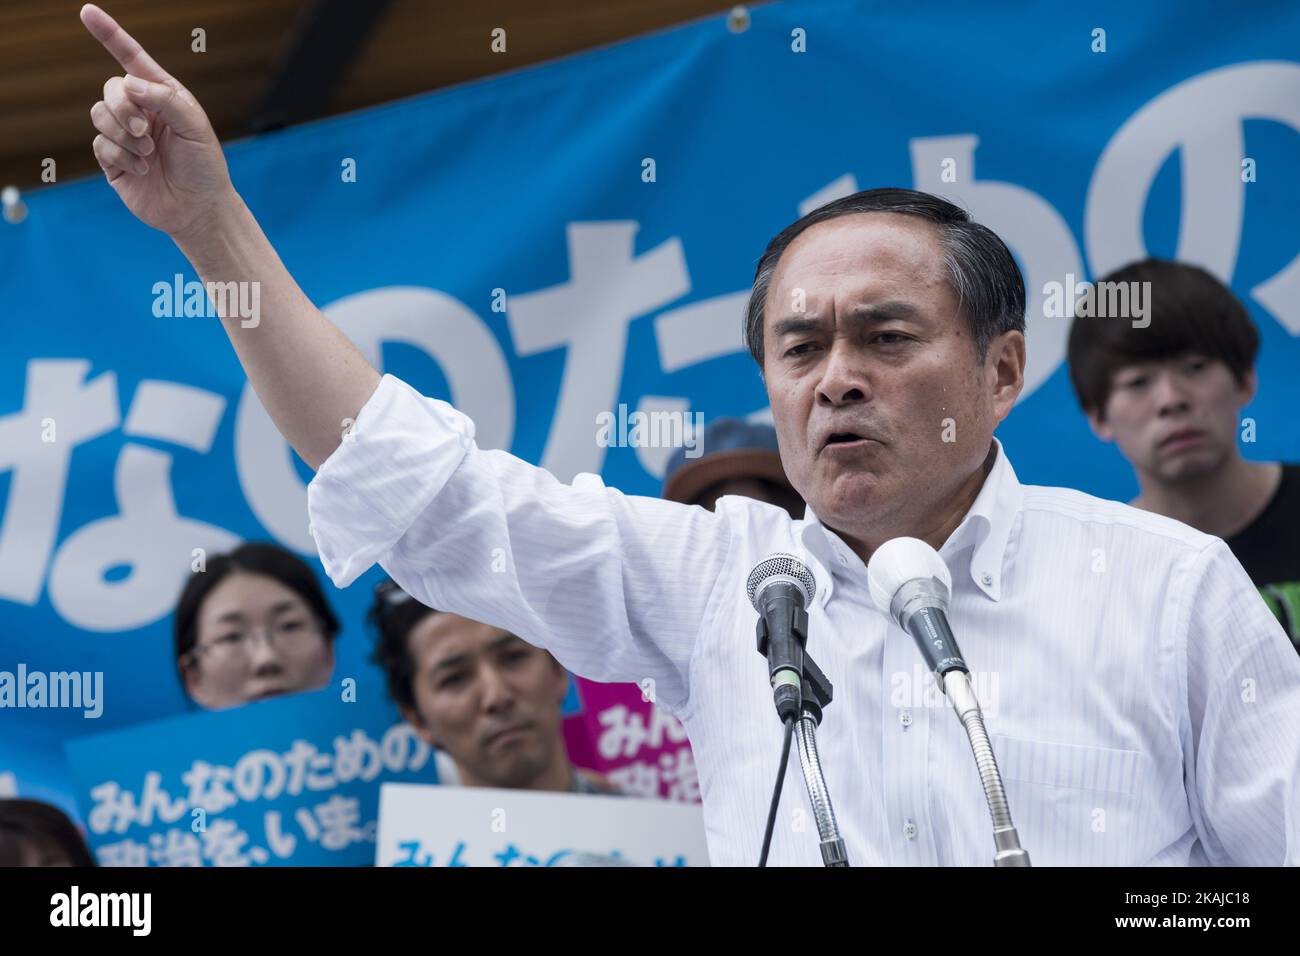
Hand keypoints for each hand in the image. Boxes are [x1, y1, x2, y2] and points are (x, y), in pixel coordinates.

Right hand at [81, 3, 233, 238]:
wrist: (199, 209)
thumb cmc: (204, 166)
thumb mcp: (195, 128)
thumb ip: (166, 100)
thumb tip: (129, 83)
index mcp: (162, 95)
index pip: (131, 59)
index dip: (110, 35)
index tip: (87, 12)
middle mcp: (140, 111)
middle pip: (110, 89)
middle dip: (123, 107)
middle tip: (145, 131)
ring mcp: (124, 135)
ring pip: (99, 114)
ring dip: (123, 133)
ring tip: (148, 153)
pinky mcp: (112, 160)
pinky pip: (100, 144)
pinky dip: (120, 155)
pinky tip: (142, 169)